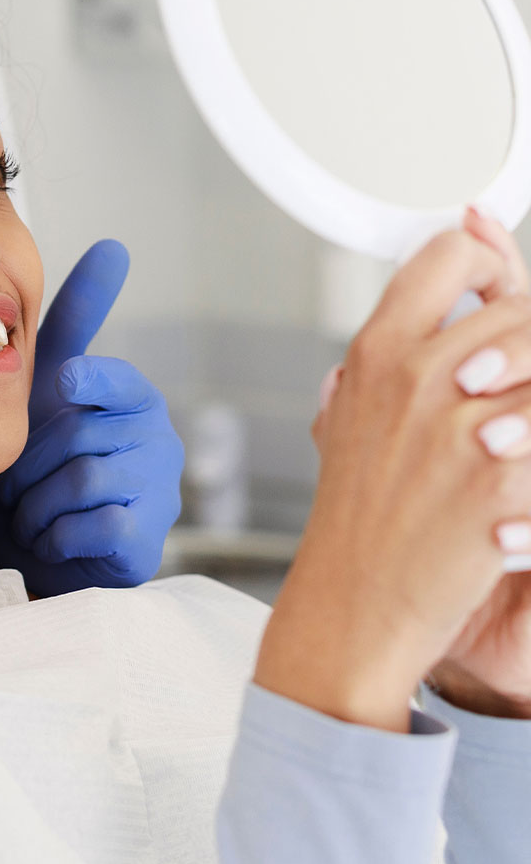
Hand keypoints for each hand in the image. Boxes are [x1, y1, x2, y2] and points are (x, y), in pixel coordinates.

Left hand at [0, 240, 183, 596]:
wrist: (39, 550)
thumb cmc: (42, 463)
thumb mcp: (49, 390)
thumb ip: (76, 323)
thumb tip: (115, 246)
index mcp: (133, 400)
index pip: (118, 378)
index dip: (89, 379)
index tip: (68, 382)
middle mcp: (158, 439)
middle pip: (77, 434)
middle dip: (28, 466)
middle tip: (18, 486)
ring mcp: (160, 491)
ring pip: (81, 481)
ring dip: (36, 504)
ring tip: (33, 514)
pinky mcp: (148, 540)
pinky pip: (95, 525)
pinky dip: (56, 536)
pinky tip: (54, 538)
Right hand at [256, 217, 530, 730]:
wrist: (352, 607)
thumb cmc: (353, 524)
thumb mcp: (351, 425)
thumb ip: (384, 361)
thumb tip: (420, 305)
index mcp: (375, 356)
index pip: (449, 257)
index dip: (487, 260)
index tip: (497, 284)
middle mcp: (414, 378)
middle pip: (524, 306)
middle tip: (510, 392)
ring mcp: (458, 427)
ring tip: (510, 440)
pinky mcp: (498, 482)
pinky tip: (514, 503)